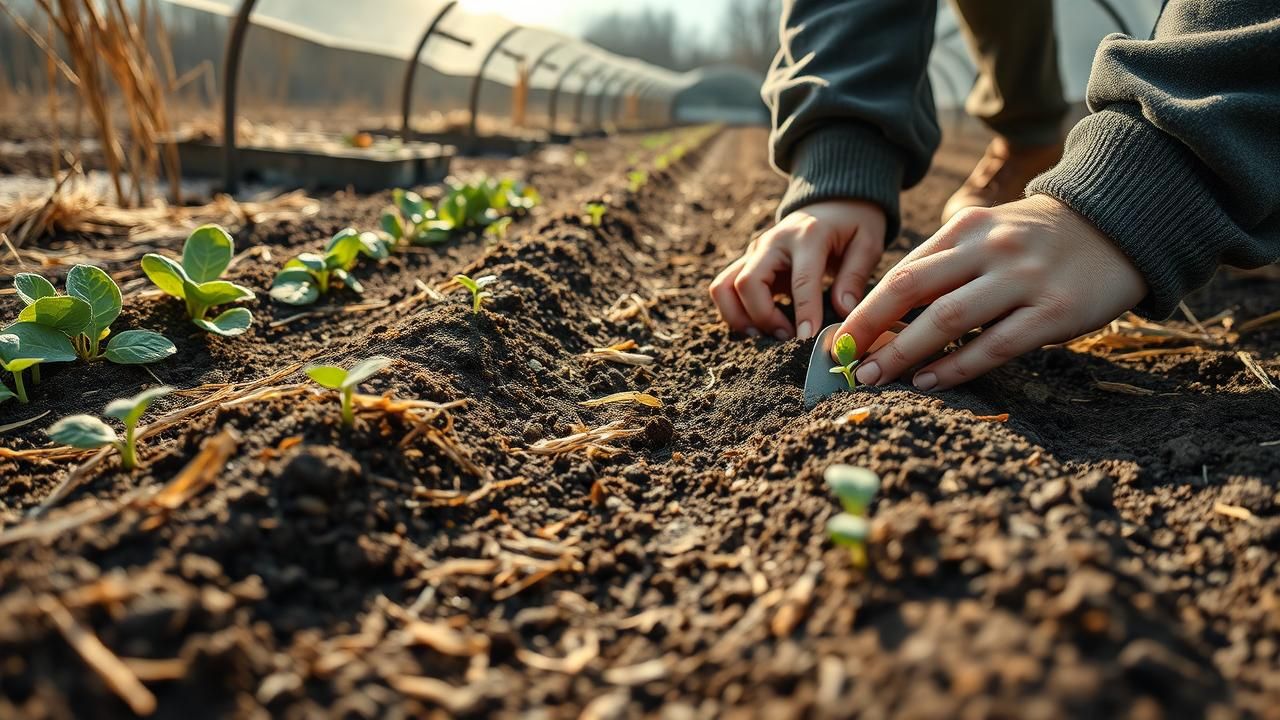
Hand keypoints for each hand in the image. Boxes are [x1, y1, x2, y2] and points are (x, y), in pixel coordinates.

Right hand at [709, 199, 886, 340]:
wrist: (832, 202)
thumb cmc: (853, 224)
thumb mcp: (867, 243)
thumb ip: (855, 277)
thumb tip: (843, 313)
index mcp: (807, 236)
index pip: (800, 280)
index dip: (804, 312)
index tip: (808, 339)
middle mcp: (772, 242)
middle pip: (747, 283)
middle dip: (763, 318)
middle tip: (788, 339)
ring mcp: (754, 252)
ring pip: (724, 287)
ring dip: (738, 317)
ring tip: (764, 336)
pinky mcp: (747, 262)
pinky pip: (725, 289)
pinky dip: (734, 311)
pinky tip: (758, 326)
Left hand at [835, 194, 1146, 390]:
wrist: (1121, 223)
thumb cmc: (1039, 239)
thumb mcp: (989, 234)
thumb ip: (945, 265)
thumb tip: (888, 314)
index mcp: (966, 229)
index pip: (902, 271)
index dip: (865, 307)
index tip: (839, 338)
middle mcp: (989, 249)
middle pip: (912, 290)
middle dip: (870, 329)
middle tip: (843, 360)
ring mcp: (1022, 279)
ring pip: (947, 319)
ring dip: (903, 353)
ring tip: (875, 378)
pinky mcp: (1054, 311)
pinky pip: (994, 345)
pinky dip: (956, 367)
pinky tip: (929, 382)